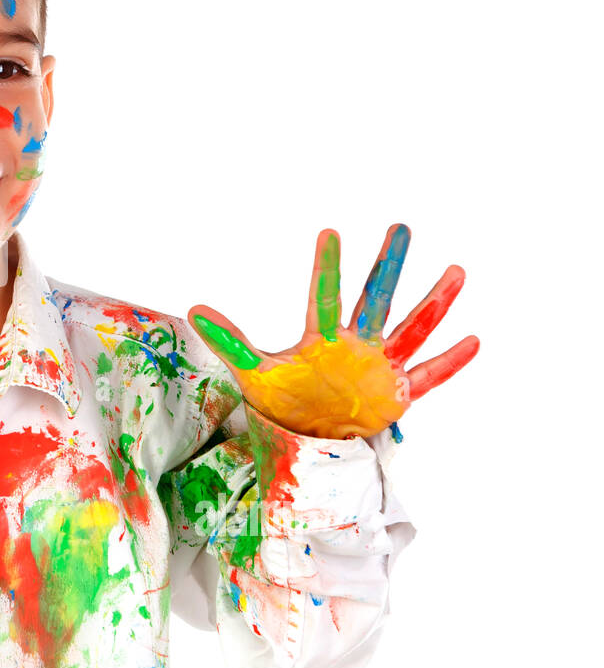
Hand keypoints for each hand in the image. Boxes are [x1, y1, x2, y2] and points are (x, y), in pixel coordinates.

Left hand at [188, 224, 478, 437]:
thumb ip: (229, 341)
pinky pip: (428, 375)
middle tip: (401, 227)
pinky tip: (474, 340)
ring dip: (434, 303)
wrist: (309, 440)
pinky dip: (450, 361)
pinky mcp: (397, 393)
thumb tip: (193, 310)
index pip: (324, 297)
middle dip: (387, 266)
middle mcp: (357, 344)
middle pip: (375, 299)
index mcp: (323, 338)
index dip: (327, 268)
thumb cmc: (286, 401)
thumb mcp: (254, 373)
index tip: (328, 233)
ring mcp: (380, 366)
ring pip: (412, 328)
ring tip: (456, 270)